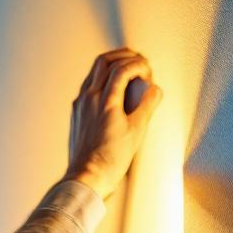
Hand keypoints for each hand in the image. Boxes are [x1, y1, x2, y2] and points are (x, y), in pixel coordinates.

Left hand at [64, 48, 161, 199]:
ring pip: (94, 72)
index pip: (122, 69)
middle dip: (124, 55)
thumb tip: (155, 90)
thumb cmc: (109, 159)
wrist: (87, 177)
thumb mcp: (136, 131)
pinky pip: (89, 85)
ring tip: (127, 69)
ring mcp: (80, 104)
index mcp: (104, 100)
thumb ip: (147, 106)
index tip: (149, 71)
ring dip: (112, 64)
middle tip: (138, 59)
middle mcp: (89, 98)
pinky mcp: (77, 113)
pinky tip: (112, 88)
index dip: (139, 64)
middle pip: (104, 62)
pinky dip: (102, 78)